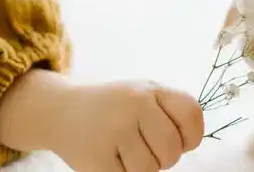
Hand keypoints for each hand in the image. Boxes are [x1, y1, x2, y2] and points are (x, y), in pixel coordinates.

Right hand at [49, 81, 204, 171]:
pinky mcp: (96, 158)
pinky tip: (111, 158)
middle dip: (164, 157)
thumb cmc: (114, 107)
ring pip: (151, 169)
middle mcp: (133, 105)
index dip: (192, 135)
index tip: (180, 139)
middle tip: (145, 147)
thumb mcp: (143, 94)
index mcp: (150, 90)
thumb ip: (170, 111)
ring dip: (143, 168)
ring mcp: (114, 131)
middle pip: (172, 150)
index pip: (192, 114)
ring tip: (126, 151)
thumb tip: (189, 143)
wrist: (61, 110)